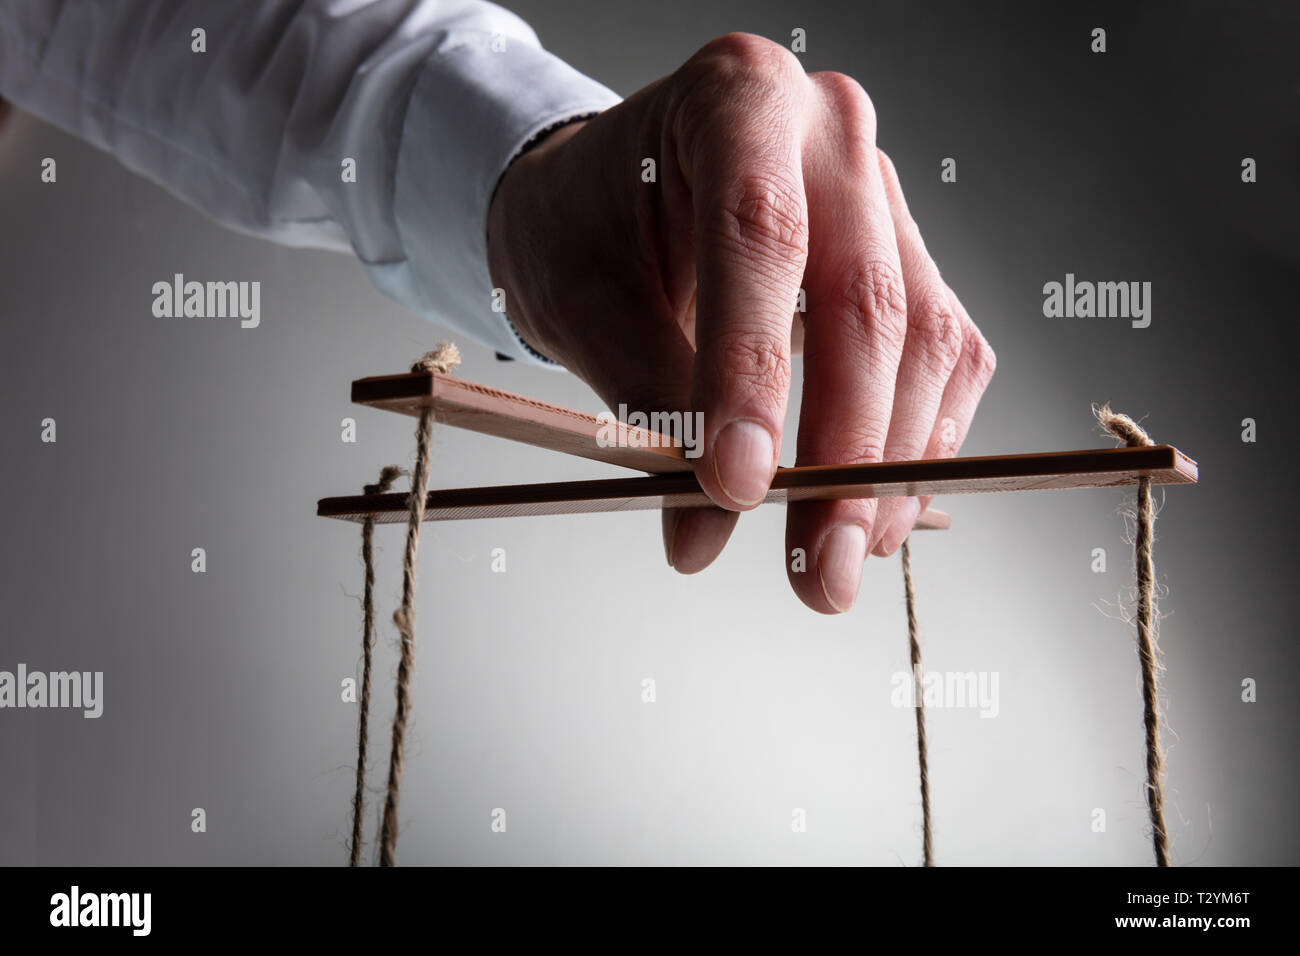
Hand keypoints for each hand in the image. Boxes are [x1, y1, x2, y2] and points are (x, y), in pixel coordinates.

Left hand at [487, 33, 995, 612]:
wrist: (608, 201)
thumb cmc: (585, 227)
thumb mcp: (583, 300)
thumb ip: (648, 404)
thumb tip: (705, 531)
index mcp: (735, 98)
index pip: (760, 235)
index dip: (754, 371)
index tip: (739, 487)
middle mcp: (829, 133)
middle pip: (864, 297)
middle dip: (844, 453)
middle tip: (813, 568)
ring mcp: (883, 195)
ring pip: (923, 337)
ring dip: (890, 466)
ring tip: (837, 557)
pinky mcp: (910, 258)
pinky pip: (944, 352)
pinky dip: (918, 439)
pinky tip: (877, 506)